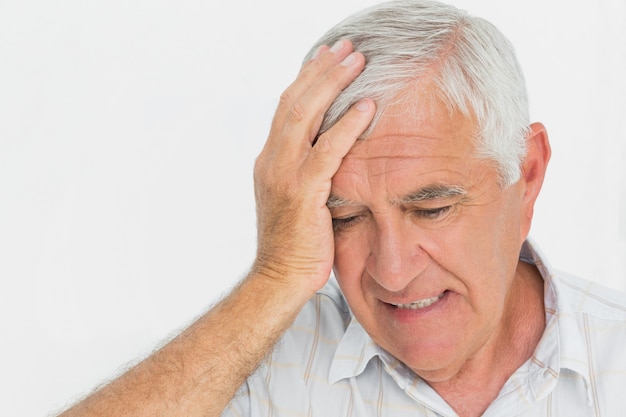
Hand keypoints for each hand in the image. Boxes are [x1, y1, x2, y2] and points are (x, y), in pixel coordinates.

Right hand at [252, 40, 375, 294]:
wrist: (279, 278)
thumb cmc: (294, 243)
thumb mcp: (295, 199)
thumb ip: (307, 171)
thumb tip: (331, 153)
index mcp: (269, 160)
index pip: (286, 108)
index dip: (306, 78)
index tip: (326, 56)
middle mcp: (271, 160)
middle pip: (294, 101)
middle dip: (321, 69)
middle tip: (346, 46)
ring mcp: (283, 175)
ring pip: (304, 116)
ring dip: (332, 84)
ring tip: (357, 60)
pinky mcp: (301, 193)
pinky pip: (326, 151)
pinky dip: (346, 125)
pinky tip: (366, 106)